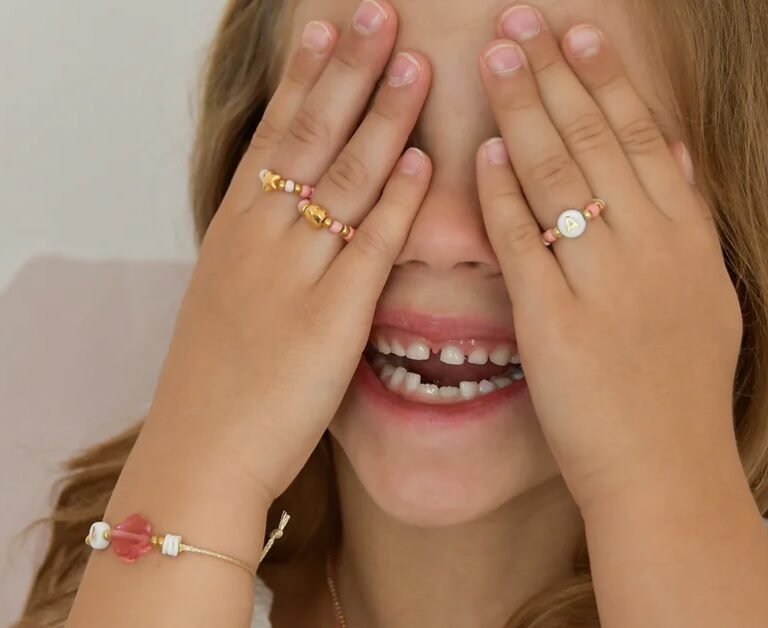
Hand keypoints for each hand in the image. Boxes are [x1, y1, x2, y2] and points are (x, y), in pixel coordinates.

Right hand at [149, 1, 431, 504]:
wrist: (203, 450)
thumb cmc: (217, 379)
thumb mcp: (228, 295)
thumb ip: (263, 248)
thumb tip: (296, 211)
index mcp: (235, 229)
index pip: (273, 134)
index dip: (303, 77)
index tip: (325, 27)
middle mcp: (260, 238)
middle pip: (308, 137)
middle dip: (347, 70)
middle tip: (377, 14)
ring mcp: (294, 274)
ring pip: (343, 179)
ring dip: (381, 117)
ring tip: (412, 63)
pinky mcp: (329, 320)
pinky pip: (369, 247)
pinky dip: (397, 202)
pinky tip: (421, 161)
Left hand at [475, 9, 742, 510]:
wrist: (665, 473)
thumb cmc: (677, 391)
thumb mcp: (704, 297)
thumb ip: (685, 223)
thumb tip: (675, 157)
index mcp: (686, 241)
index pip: (644, 138)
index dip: (609, 80)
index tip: (578, 32)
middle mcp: (650, 250)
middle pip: (600, 142)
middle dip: (557, 76)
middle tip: (524, 21)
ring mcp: (604, 285)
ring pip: (564, 178)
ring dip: (528, 112)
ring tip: (499, 58)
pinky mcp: (555, 324)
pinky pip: (525, 244)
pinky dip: (504, 194)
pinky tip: (484, 153)